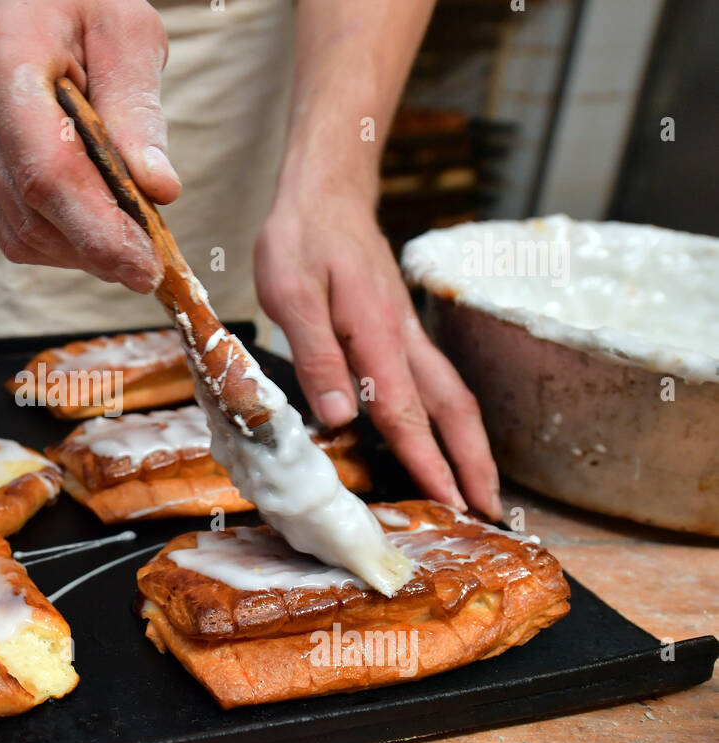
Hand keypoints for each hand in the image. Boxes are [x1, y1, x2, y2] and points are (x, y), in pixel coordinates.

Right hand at [0, 0, 178, 292]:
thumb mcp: (130, 33)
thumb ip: (139, 110)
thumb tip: (157, 190)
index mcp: (4, 62)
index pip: (48, 171)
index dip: (98, 230)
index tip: (146, 268)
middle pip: (32, 211)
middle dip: (97, 248)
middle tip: (154, 264)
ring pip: (19, 231)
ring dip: (79, 251)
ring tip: (131, 242)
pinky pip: (11, 224)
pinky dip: (59, 241)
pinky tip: (98, 228)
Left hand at [254, 189, 502, 517]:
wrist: (325, 192)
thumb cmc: (301, 240)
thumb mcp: (291, 295)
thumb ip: (317, 357)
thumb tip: (340, 419)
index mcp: (376, 335)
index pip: (407, 413)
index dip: (429, 462)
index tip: (451, 502)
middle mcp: (403, 338)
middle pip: (452, 409)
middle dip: (473, 463)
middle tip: (490, 511)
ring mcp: (406, 332)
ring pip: (451, 395)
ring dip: (469, 443)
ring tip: (479, 486)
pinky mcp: (399, 328)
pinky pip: (434, 380)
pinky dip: (448, 417)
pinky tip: (443, 437)